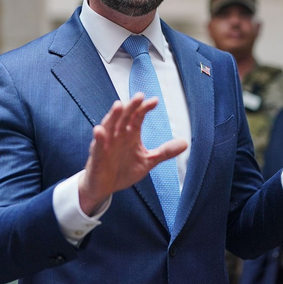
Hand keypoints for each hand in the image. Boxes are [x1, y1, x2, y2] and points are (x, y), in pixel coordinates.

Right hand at [78, 93, 187, 215]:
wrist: (104, 187)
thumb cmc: (123, 170)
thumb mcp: (147, 161)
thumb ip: (164, 152)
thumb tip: (185, 143)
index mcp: (130, 134)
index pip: (138, 117)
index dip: (145, 108)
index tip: (155, 101)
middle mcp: (118, 135)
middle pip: (124, 117)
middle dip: (131, 106)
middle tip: (139, 96)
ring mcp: (106, 144)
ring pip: (109, 126)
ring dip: (113, 116)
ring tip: (118, 105)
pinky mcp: (97, 156)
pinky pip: (97, 146)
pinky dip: (99, 138)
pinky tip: (99, 130)